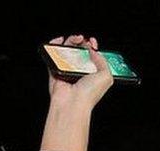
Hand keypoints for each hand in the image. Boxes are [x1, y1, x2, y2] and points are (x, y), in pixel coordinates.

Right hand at [40, 35, 113, 150]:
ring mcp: (68, 71)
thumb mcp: (107, 75)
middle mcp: (80, 72)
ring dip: (70, 41)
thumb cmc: (90, 93)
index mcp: (93, 74)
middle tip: (83, 40)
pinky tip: (59, 42)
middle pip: (80, 51)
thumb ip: (103, 60)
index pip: (93, 56)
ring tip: (74, 39)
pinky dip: (53, 46)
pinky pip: (53, 56)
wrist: (73, 102)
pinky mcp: (55, 71)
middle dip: (81, 42)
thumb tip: (93, 51)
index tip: (93, 44)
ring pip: (67, 51)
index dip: (93, 47)